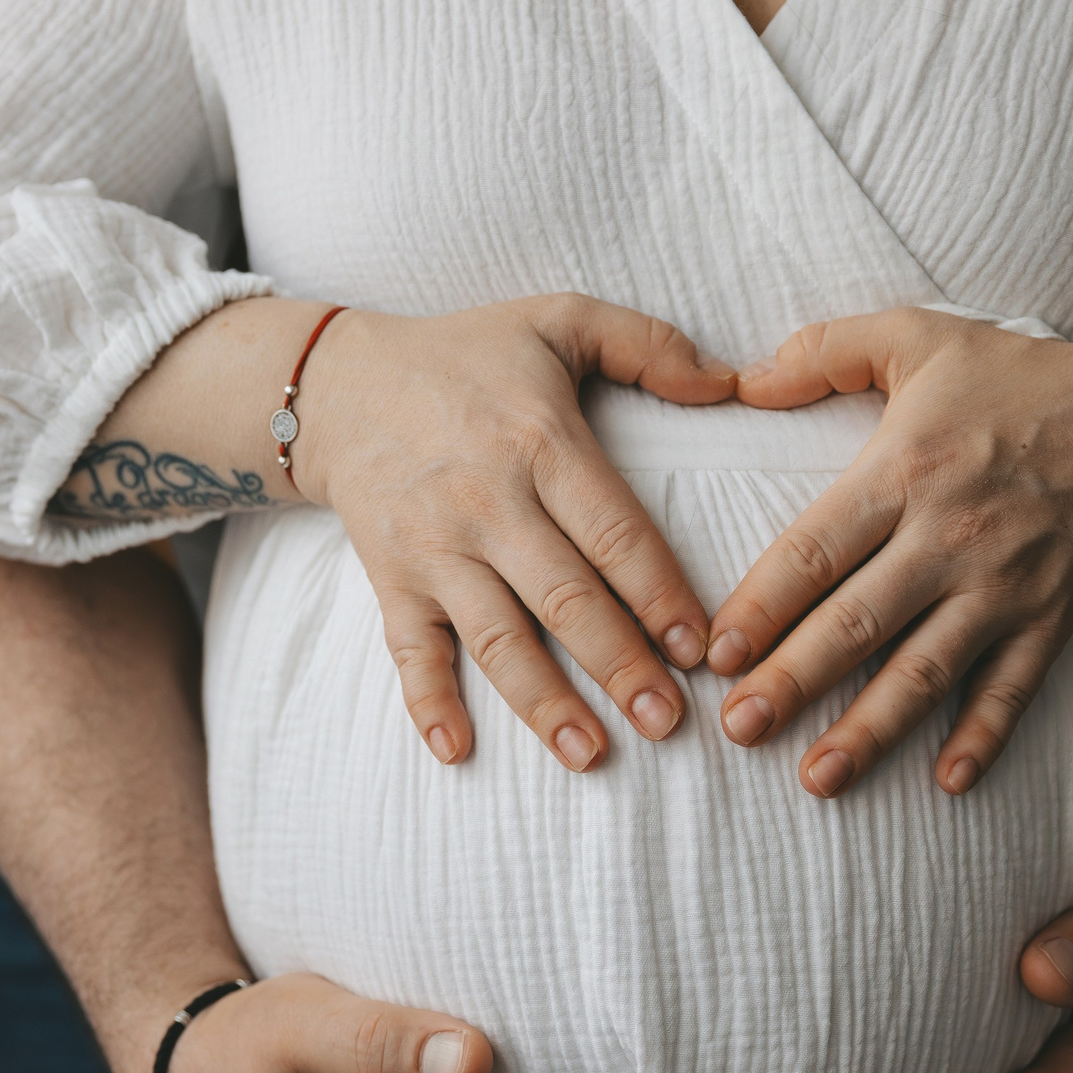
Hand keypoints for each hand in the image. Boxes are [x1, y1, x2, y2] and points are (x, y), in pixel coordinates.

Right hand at [293, 296, 741, 772]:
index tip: (699, 647)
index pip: (611, 530)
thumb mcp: (557, 319)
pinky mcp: (390, 578)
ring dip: (543, 701)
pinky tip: (458, 751)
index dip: (658, 592)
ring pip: (496, 636)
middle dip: (619, 665)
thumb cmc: (467, 354)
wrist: (339, 384)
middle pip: (563, 598)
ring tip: (591, 753)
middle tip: (668, 721)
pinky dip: (428, 702)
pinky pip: (409, 649)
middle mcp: (486, 501)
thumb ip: (649, 344)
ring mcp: (434, 547)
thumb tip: (733, 384)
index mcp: (539, 441)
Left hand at [710, 308, 1072, 796]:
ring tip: (817, 778)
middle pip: (858, 622)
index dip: (763, 605)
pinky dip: (985, 736)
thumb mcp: (918, 337)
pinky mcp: (1052, 617)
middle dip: (794, 682)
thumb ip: (823, 349)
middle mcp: (951, 536)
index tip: (714, 655)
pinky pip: (1014, 687)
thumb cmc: (1015, 378)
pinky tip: (948, 782)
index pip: (817, 550)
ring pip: (926, 670)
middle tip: (739, 728)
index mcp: (906, 470)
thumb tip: (740, 380)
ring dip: (870, 730)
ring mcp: (1005, 585)